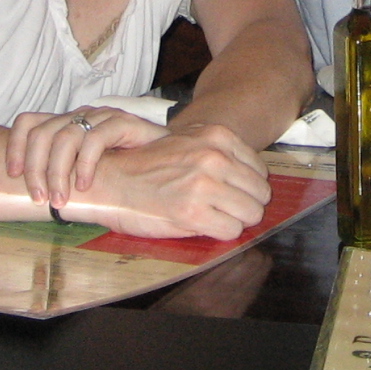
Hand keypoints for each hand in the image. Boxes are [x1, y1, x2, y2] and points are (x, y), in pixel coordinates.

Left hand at [6, 106, 165, 207]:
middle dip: (35, 169)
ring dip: (58, 172)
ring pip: (65, 136)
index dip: (15, 145)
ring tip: (61, 200)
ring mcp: (102, 117)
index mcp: (67, 124)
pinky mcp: (124, 122)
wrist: (170, 161)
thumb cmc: (124, 171)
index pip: (28, 122)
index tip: (12, 175)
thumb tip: (29, 197)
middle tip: (39, 198)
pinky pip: (96, 138)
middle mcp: (81, 116)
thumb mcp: (85, 173)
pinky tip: (86, 185)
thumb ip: (62, 176)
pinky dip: (85, 164)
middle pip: (42, 133)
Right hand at [85, 122, 271, 240]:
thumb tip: (254, 179)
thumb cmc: (147, 166)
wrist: (110, 180)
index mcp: (217, 136)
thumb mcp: (188, 143)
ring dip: (235, 220)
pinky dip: (221, 233)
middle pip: (260, 193)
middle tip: (225, 209)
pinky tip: (202, 225)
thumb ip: (220, 154)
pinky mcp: (194, 212)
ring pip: (251, 214)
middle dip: (246, 205)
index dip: (248, 186)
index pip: (260, 170)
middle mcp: (214, 157)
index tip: (233, 193)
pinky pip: (231, 231)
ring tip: (214, 217)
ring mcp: (205, 184)